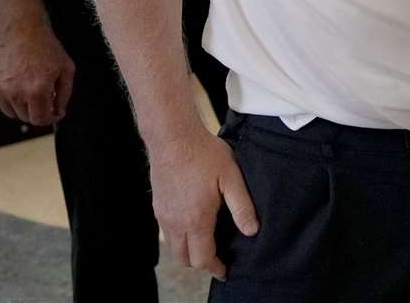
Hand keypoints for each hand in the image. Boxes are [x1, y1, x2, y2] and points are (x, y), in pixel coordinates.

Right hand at [0, 21, 74, 126]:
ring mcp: (0, 90)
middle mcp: (16, 93)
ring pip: (12, 112)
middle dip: (38, 110)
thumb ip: (64, 94)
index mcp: (37, 91)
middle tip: (44, 96)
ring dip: (23, 106)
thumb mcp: (66, 69)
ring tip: (30, 87)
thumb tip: (58, 111)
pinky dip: (10, 96)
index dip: (49, 119)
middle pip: (26, 118)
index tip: (54, 112)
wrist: (20, 30)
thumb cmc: (45, 47)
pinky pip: (1, 100)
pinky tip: (18, 80)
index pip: (40, 120)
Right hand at [149, 129, 258, 280]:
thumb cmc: (204, 155)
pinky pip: (167, 232)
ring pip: (174, 247)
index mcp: (196, 220)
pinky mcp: (157, 206)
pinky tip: (193, 223)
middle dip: (201, 262)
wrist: (173, 137)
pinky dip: (180, 236)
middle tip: (218, 256)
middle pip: (185, 258)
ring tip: (208, 240)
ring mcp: (163, 216)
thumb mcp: (231, 177)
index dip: (215, 268)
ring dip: (189, 249)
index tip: (225, 271)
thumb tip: (252, 231)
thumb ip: (242, 206)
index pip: (202, 258)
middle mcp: (175, 223)